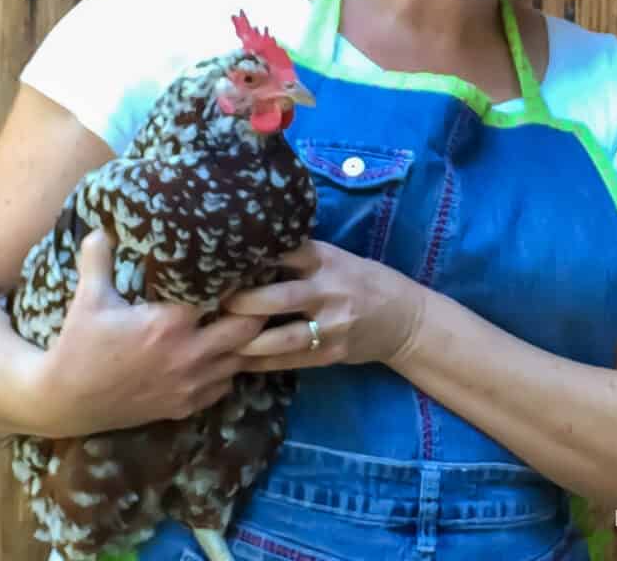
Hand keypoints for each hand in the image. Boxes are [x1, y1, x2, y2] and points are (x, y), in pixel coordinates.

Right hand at [32, 229, 265, 436]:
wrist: (64, 402)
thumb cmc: (79, 346)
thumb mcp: (88, 298)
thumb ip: (98, 259)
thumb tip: (103, 226)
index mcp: (169, 324)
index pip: (224, 297)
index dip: (238, 281)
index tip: (246, 267)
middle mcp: (188, 355)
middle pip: (248, 328)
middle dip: (255, 310)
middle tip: (254, 292)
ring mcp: (190, 384)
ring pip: (242, 360)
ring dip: (245, 341)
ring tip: (244, 320)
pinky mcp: (184, 407)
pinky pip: (224, 386)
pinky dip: (228, 369)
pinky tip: (220, 354)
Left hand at [223, 240, 424, 370]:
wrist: (404, 318)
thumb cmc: (362, 280)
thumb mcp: (336, 259)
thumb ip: (300, 257)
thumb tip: (248, 254)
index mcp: (326, 259)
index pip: (283, 254)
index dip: (250, 260)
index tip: (219, 263)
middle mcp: (329, 289)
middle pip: (278, 297)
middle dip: (241, 303)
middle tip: (212, 305)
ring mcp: (332, 325)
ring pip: (282, 336)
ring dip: (247, 340)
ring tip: (218, 339)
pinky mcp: (333, 353)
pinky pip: (290, 361)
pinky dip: (262, 363)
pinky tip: (239, 362)